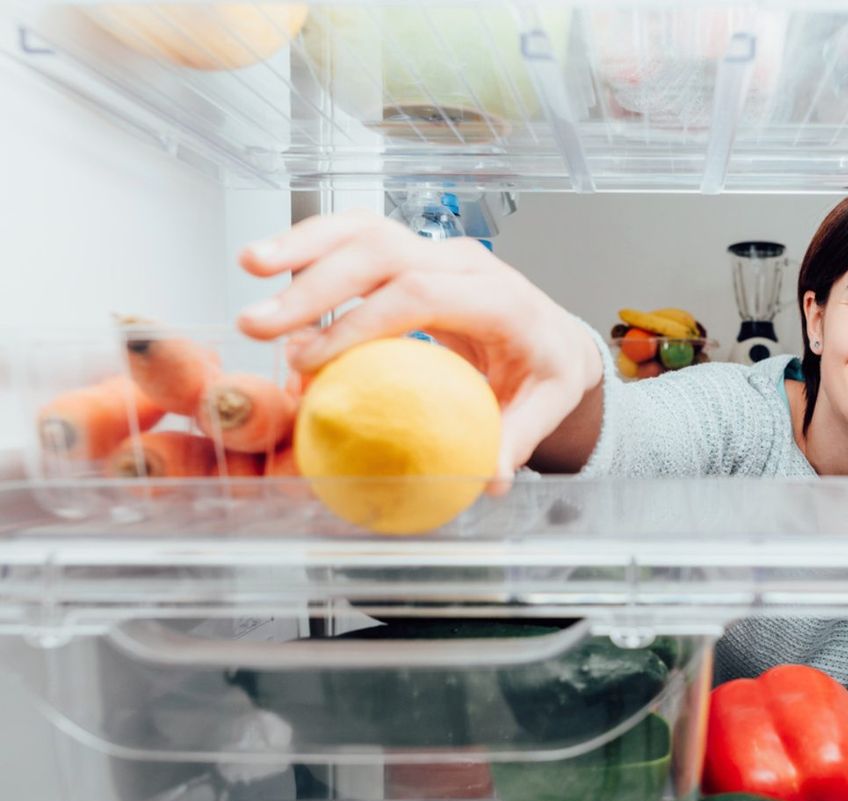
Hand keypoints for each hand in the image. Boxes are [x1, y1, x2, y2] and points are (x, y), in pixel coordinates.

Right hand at [237, 210, 602, 481]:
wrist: (553, 335)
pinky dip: (312, 244)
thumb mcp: (545, 407)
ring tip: (249, 266)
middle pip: (383, 253)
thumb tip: (489, 479)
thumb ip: (516, 439)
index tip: (312, 361)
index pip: (422, 295)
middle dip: (315, 284)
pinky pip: (358, 237)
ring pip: (365, 229)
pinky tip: (268, 263)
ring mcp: (437, 251)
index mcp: (500, 299)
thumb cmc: (545, 371)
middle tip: (260, 325)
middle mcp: (466, 263)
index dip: (361, 323)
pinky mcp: (413, 252)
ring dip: (303, 245)